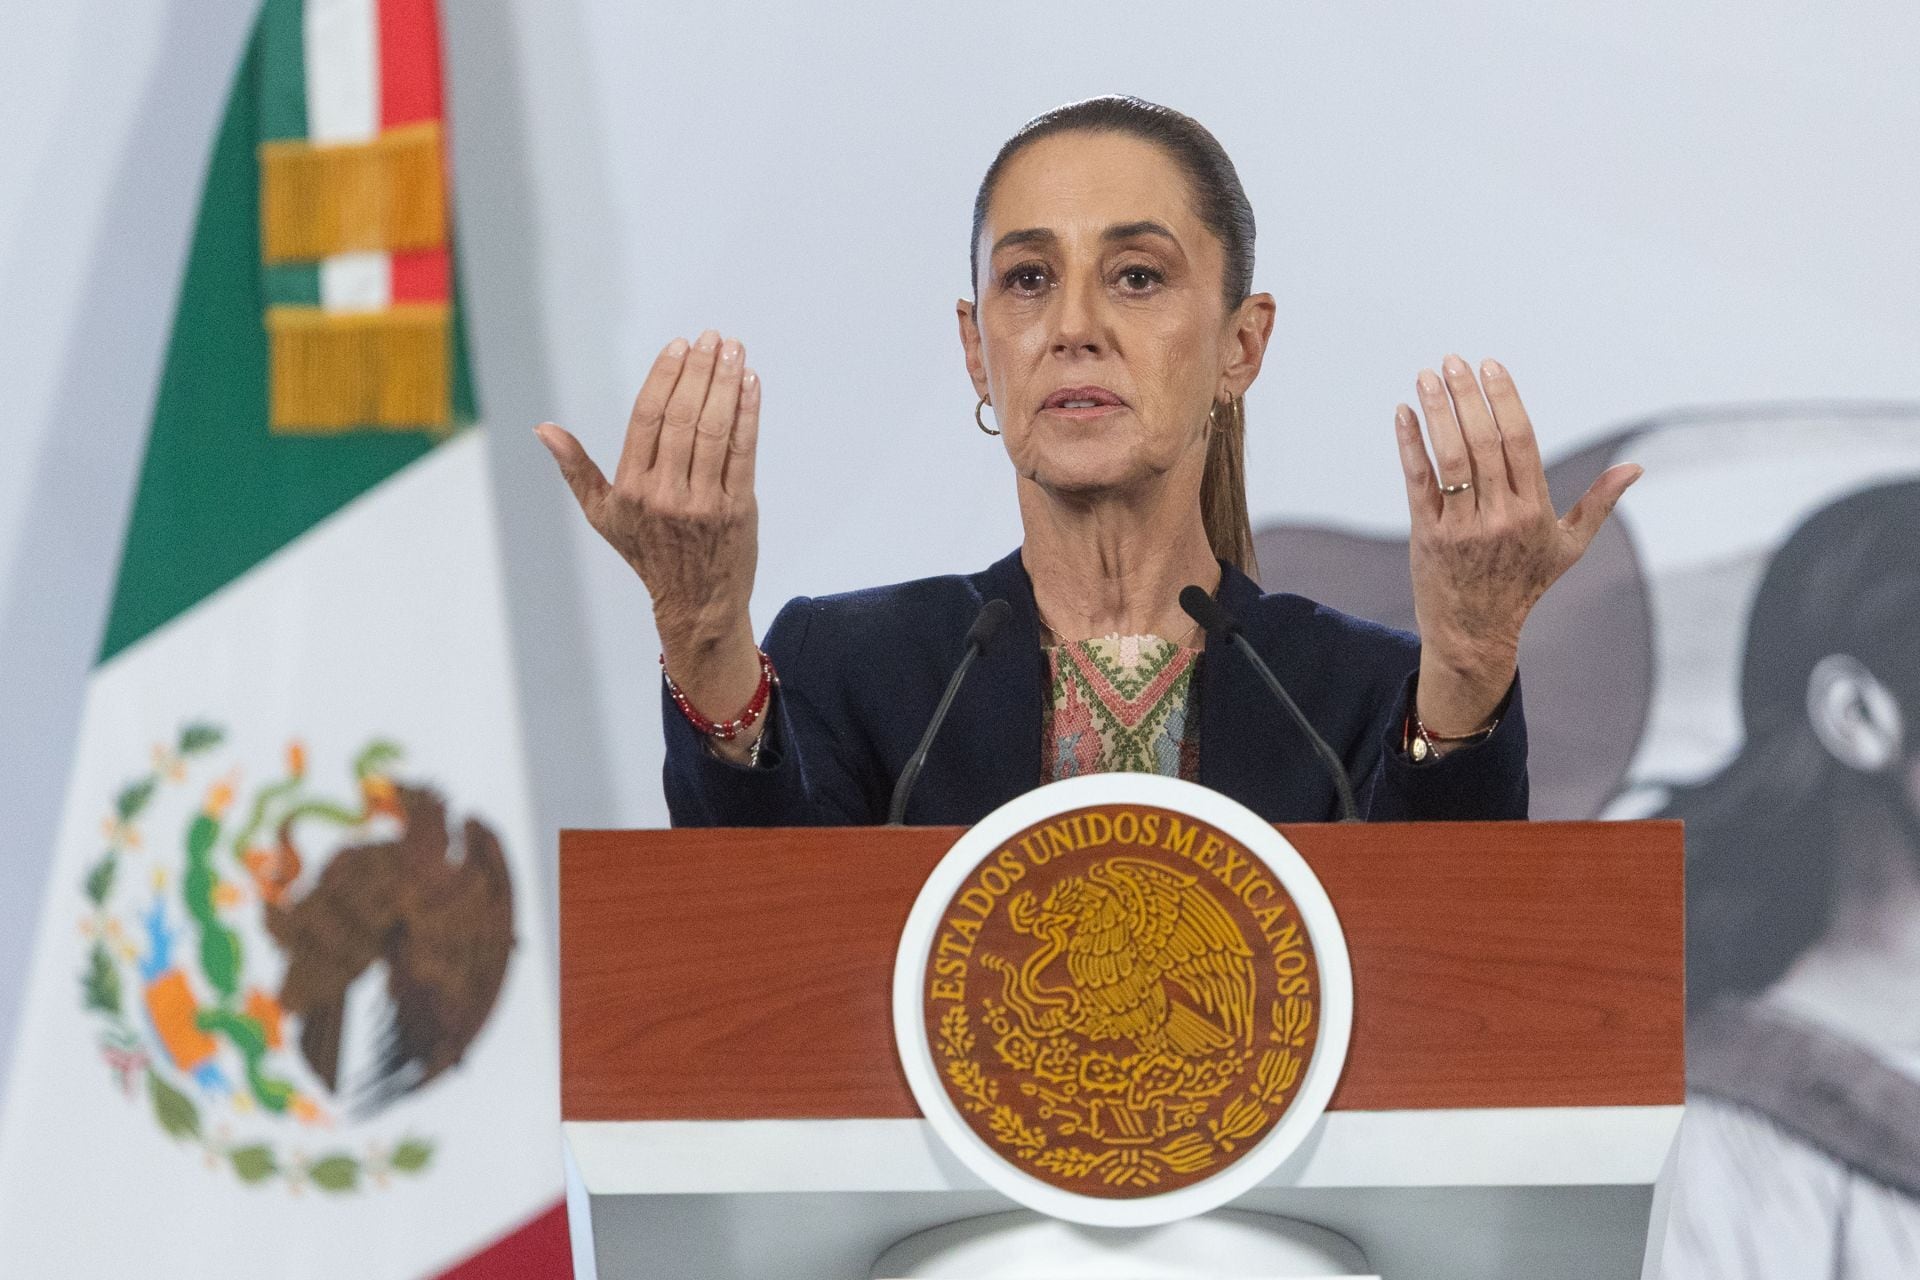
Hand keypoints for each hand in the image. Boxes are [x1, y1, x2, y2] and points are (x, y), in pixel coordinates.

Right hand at [535, 330, 765, 753]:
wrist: (696, 604)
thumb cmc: (648, 554)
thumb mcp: (603, 515)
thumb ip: (576, 469)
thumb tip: (543, 429)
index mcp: (630, 488)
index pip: (647, 417)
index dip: (665, 376)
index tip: (680, 345)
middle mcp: (665, 494)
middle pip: (684, 417)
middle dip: (700, 370)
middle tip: (714, 338)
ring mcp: (703, 502)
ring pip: (715, 430)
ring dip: (727, 384)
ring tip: (735, 350)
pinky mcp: (737, 509)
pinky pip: (744, 452)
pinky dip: (749, 414)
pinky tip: (751, 384)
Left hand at [1393, 355, 1641, 738]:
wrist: (1475, 632)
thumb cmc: (1524, 584)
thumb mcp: (1568, 547)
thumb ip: (1599, 503)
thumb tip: (1636, 468)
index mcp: (1534, 511)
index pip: (1520, 441)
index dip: (1504, 399)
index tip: (1491, 366)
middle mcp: (1499, 516)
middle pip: (1483, 442)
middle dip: (1467, 396)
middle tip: (1453, 362)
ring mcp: (1461, 526)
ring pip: (1450, 458)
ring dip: (1436, 412)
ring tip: (1426, 377)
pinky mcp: (1427, 535)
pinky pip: (1418, 482)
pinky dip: (1409, 445)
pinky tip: (1402, 413)